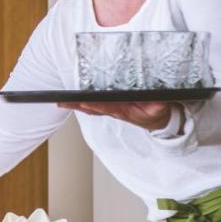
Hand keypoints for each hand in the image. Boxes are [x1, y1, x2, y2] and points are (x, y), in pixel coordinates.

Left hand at [56, 100, 172, 129]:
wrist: (156, 119)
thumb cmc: (155, 113)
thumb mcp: (159, 109)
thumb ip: (157, 106)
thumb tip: (157, 103)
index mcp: (124, 111)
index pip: (108, 107)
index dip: (97, 105)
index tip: (86, 103)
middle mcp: (114, 110)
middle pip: (93, 107)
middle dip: (78, 105)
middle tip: (63, 102)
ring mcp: (111, 109)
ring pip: (90, 107)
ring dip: (76, 105)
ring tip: (61, 102)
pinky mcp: (110, 106)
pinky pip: (93, 105)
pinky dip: (81, 103)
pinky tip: (71, 101)